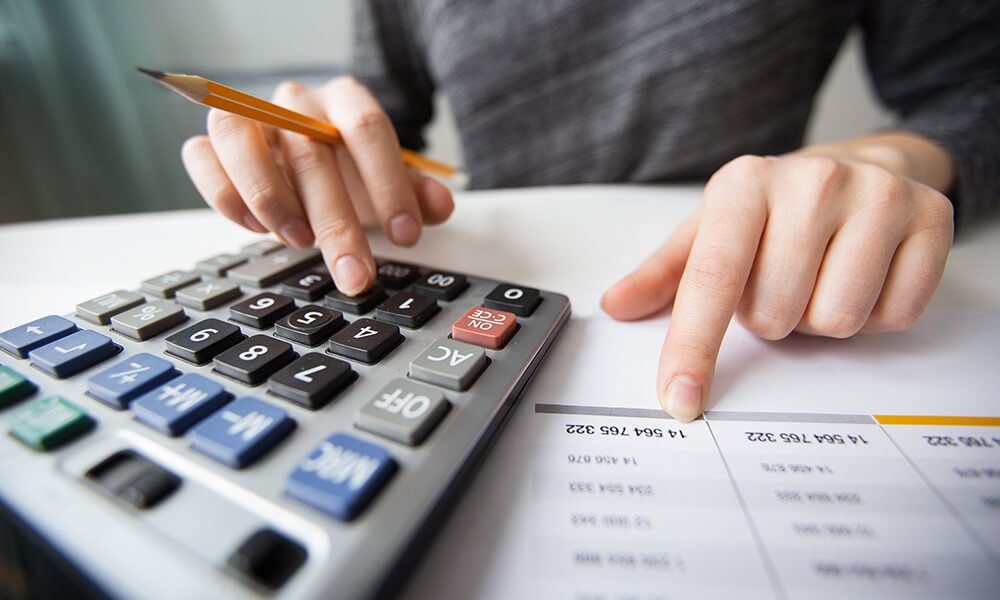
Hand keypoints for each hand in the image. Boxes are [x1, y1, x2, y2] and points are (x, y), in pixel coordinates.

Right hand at [181, 77, 453, 294]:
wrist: (310, 156)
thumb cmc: (351, 171)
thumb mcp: (389, 183)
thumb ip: (416, 194)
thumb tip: (439, 206)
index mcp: (345, 100)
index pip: (367, 128)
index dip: (388, 184)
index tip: (405, 236)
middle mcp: (294, 102)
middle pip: (311, 152)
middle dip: (337, 223)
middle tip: (355, 274)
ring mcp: (249, 118)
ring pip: (239, 137)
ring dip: (268, 196)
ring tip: (299, 243)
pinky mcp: (212, 143)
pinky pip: (201, 156)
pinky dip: (225, 195)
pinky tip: (257, 230)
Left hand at [601, 150, 954, 421]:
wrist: (861, 164)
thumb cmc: (774, 210)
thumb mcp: (711, 230)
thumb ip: (663, 274)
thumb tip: (616, 306)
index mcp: (744, 185)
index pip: (711, 281)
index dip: (692, 347)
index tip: (680, 398)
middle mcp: (811, 181)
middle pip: (775, 316)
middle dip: (772, 317)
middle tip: (781, 280)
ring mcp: (877, 195)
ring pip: (834, 321)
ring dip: (820, 319)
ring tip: (819, 276)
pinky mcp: (932, 217)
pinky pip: (893, 316)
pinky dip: (874, 315)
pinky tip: (863, 275)